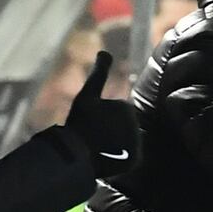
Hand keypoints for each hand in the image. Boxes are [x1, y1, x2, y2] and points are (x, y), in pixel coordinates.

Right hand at [65, 51, 139, 177]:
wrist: (76, 154)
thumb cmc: (78, 123)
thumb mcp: (86, 96)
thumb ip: (99, 74)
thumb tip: (106, 51)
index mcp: (126, 107)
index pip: (115, 113)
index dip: (99, 118)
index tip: (89, 123)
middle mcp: (136, 125)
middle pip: (121, 128)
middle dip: (109, 131)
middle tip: (92, 136)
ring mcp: (137, 143)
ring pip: (124, 142)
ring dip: (114, 145)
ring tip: (98, 148)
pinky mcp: (136, 160)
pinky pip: (127, 158)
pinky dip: (118, 159)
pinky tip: (106, 158)